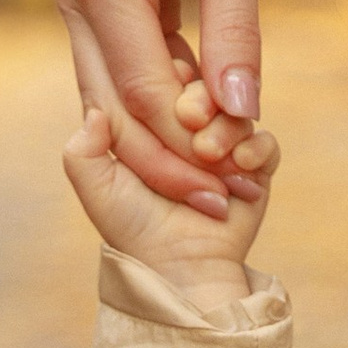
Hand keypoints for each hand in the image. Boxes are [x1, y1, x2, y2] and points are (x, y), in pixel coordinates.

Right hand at [53, 0, 284, 210]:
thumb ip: (236, 29)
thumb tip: (241, 115)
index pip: (143, 93)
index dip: (191, 146)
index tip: (241, 181)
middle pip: (116, 112)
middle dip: (173, 162)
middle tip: (231, 202)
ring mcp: (77, 2)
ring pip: (113, 103)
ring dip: (165, 144)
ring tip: (225, 176)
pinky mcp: (96, 5)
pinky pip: (122, 76)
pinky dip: (161, 108)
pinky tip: (207, 130)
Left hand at [63, 66, 276, 288]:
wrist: (182, 270)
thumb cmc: (135, 230)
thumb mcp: (98, 191)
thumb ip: (83, 151)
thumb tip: (94, 112)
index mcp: (150, 127)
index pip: (160, 77)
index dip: (162, 78)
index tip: (162, 102)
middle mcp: (188, 130)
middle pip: (202, 84)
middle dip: (198, 97)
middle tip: (191, 118)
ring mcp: (223, 147)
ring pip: (234, 108)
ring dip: (225, 125)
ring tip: (209, 153)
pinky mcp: (253, 168)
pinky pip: (264, 141)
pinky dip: (256, 148)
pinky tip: (241, 165)